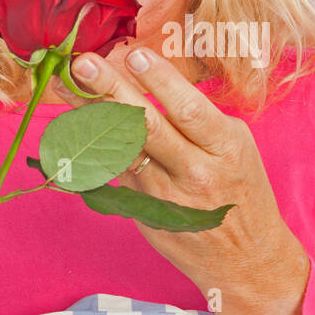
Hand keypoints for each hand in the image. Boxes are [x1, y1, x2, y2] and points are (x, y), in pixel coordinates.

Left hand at [57, 45, 309, 314]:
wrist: (249, 260)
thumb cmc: (241, 191)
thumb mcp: (235, 147)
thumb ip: (196, 120)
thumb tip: (146, 80)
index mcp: (226, 148)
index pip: (189, 109)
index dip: (160, 81)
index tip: (134, 54)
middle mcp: (195, 172)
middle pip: (148, 126)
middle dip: (113, 90)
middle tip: (84, 63)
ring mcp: (165, 196)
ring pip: (121, 149)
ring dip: (90, 114)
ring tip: (65, 85)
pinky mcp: (144, 212)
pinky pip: (114, 174)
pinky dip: (91, 147)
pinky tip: (69, 126)